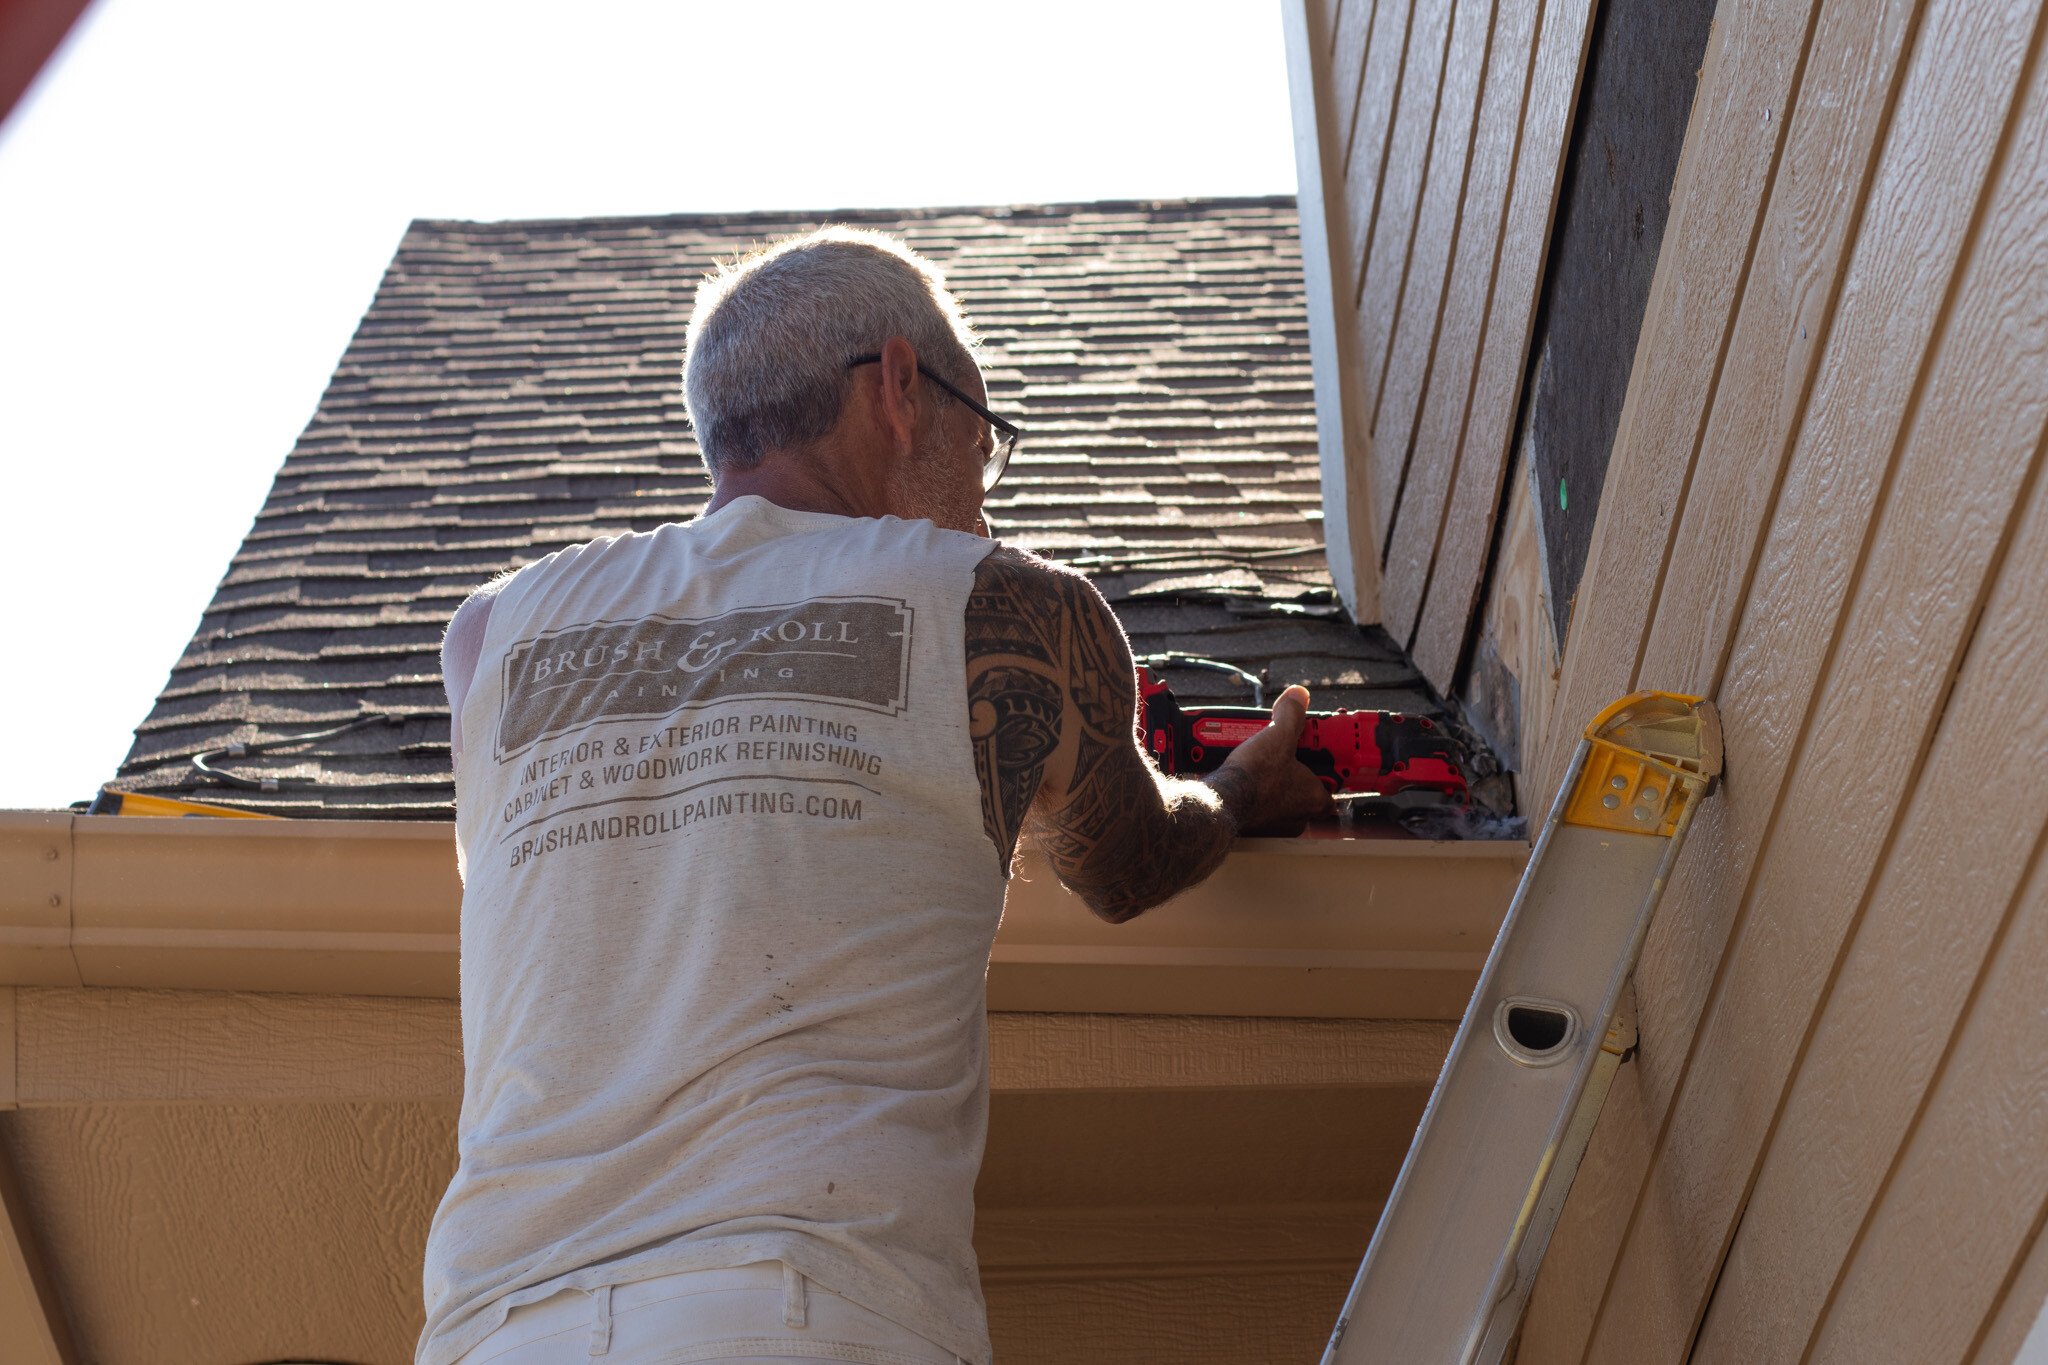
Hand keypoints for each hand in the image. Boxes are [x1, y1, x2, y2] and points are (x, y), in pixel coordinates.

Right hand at [1206, 685, 1336, 835]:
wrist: (1219, 801)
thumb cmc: (1255, 776)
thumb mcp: (1278, 736)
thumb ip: (1292, 715)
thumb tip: (1299, 695)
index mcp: (1314, 798)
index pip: (1331, 788)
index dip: (1325, 771)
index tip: (1316, 758)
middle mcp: (1298, 817)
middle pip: (1303, 792)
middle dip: (1294, 773)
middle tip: (1283, 755)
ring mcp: (1275, 824)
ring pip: (1280, 800)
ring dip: (1273, 782)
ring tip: (1261, 761)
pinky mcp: (1253, 826)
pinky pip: (1259, 807)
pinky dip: (1253, 791)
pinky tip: (1244, 774)